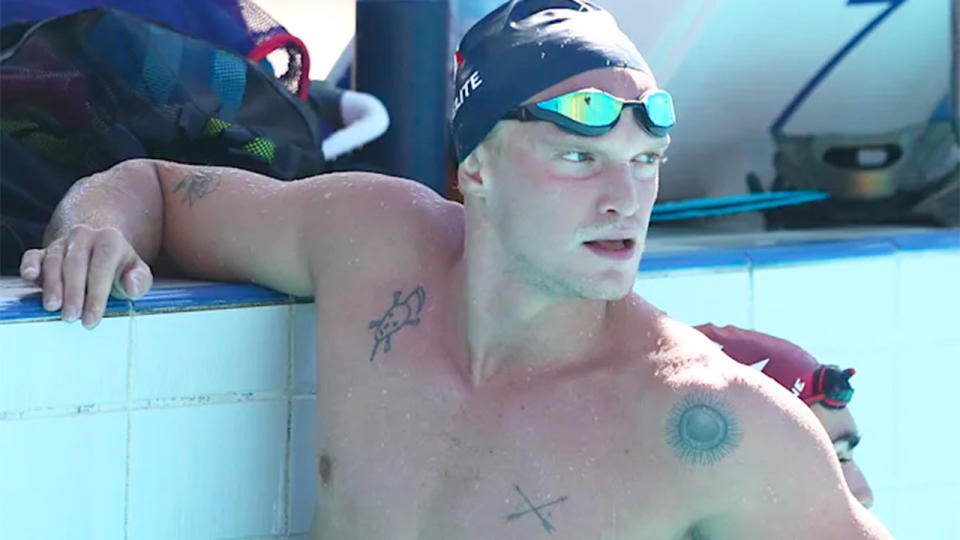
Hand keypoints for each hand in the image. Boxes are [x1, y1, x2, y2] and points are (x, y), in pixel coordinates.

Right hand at [19, 224, 152, 328]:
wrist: (99, 254)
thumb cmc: (120, 270)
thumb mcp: (137, 274)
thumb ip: (140, 280)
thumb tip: (131, 286)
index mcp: (110, 240)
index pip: (102, 266)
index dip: (97, 294)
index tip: (92, 318)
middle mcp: (84, 236)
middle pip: (76, 263)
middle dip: (73, 292)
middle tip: (71, 316)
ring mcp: (62, 243)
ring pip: (54, 261)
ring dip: (52, 285)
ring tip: (53, 307)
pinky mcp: (43, 251)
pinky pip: (33, 255)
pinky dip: (29, 265)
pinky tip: (30, 276)